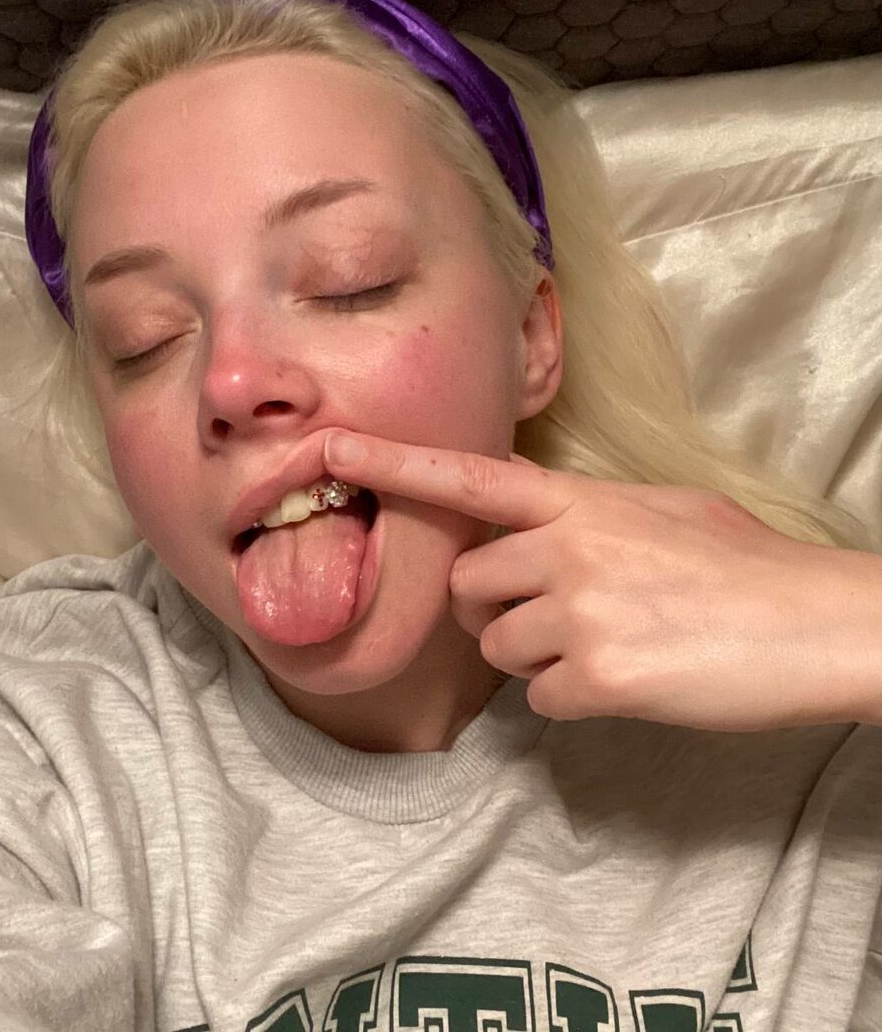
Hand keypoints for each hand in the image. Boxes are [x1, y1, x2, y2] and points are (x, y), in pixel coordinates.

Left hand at [324, 430, 881, 730]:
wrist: (817, 623)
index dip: (395, 463)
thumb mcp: (666, 511)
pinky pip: (538, 698)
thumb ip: (588, 516)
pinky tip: (629, 679)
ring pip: (497, 647)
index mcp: (581, 502)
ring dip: (538, 655)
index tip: (330, 450)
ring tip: (611, 643)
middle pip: (467, 585)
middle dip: (494, 605)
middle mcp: (566, 548)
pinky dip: (573, 698)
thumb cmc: (747, 565)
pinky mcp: (595, 677)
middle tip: (560, 613)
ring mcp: (577, 612)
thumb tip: (544, 535)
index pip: (469, 478)